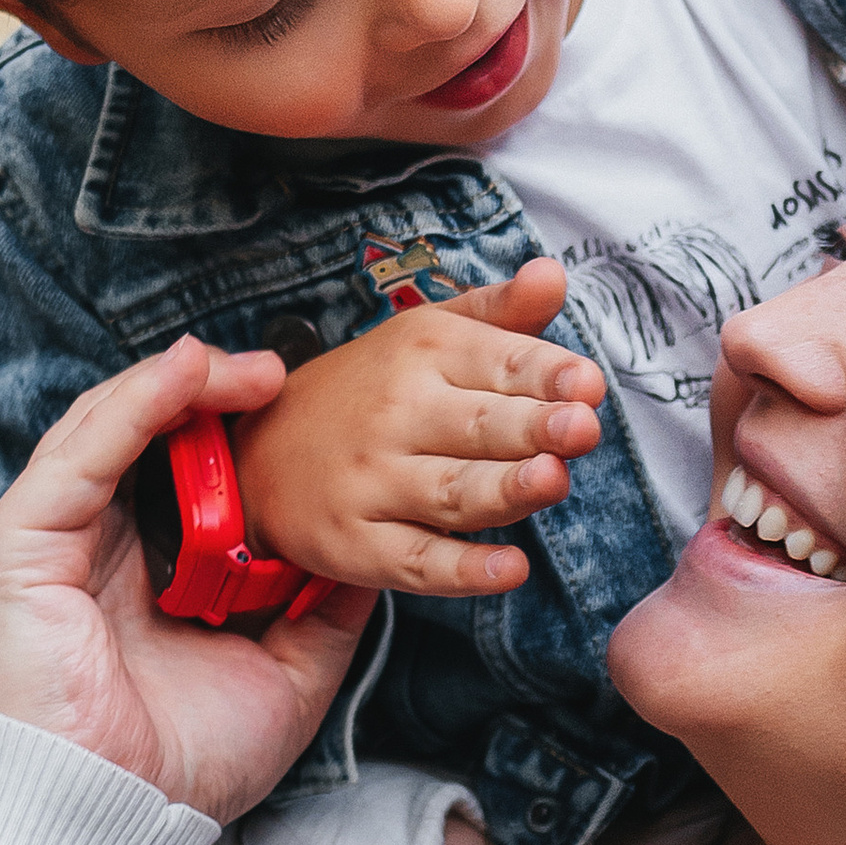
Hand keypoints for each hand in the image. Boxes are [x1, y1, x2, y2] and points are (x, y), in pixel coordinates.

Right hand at [0, 339, 379, 824]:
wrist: (113, 827)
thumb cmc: (183, 770)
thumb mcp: (285, 678)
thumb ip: (322, 613)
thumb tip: (375, 557)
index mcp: (137, 574)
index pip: (180, 474)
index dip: (237, 433)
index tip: (304, 409)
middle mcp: (85, 547)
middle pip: (143, 436)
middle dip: (213, 394)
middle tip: (284, 371)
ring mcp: (43, 542)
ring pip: (109, 426)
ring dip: (182, 384)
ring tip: (252, 365)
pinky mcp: (13, 547)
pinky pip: (80, 452)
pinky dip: (136, 404)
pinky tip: (188, 373)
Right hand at [231, 255, 604, 593]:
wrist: (259, 459)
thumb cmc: (372, 393)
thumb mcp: (428, 336)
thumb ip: (500, 314)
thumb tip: (554, 274)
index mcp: (423, 352)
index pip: (496, 362)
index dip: (543, 374)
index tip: (586, 384)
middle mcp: (396, 413)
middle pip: (478, 425)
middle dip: (532, 427)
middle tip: (582, 428)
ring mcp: (373, 483)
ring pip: (452, 490)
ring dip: (504, 489)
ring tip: (552, 481)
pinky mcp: (358, 545)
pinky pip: (417, 561)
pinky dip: (463, 570)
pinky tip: (510, 570)